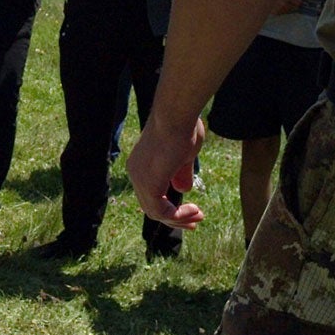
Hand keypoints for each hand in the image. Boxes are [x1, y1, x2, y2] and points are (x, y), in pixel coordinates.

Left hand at [126, 113, 207, 230]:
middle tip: (198, 219)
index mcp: (141, 165)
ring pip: (155, 213)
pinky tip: (193, 210)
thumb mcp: (183, 155)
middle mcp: (135, 172)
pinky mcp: (148, 184)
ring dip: (179, 219)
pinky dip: (177, 216)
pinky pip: (160, 212)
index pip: (151, 195)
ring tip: (199, 216)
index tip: (195, 210)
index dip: (172, 207)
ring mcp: (139, 178)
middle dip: (176, 217)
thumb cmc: (183, 128)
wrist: (177, 116)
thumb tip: (183, 190)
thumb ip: (180, 173)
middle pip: (151, 207)